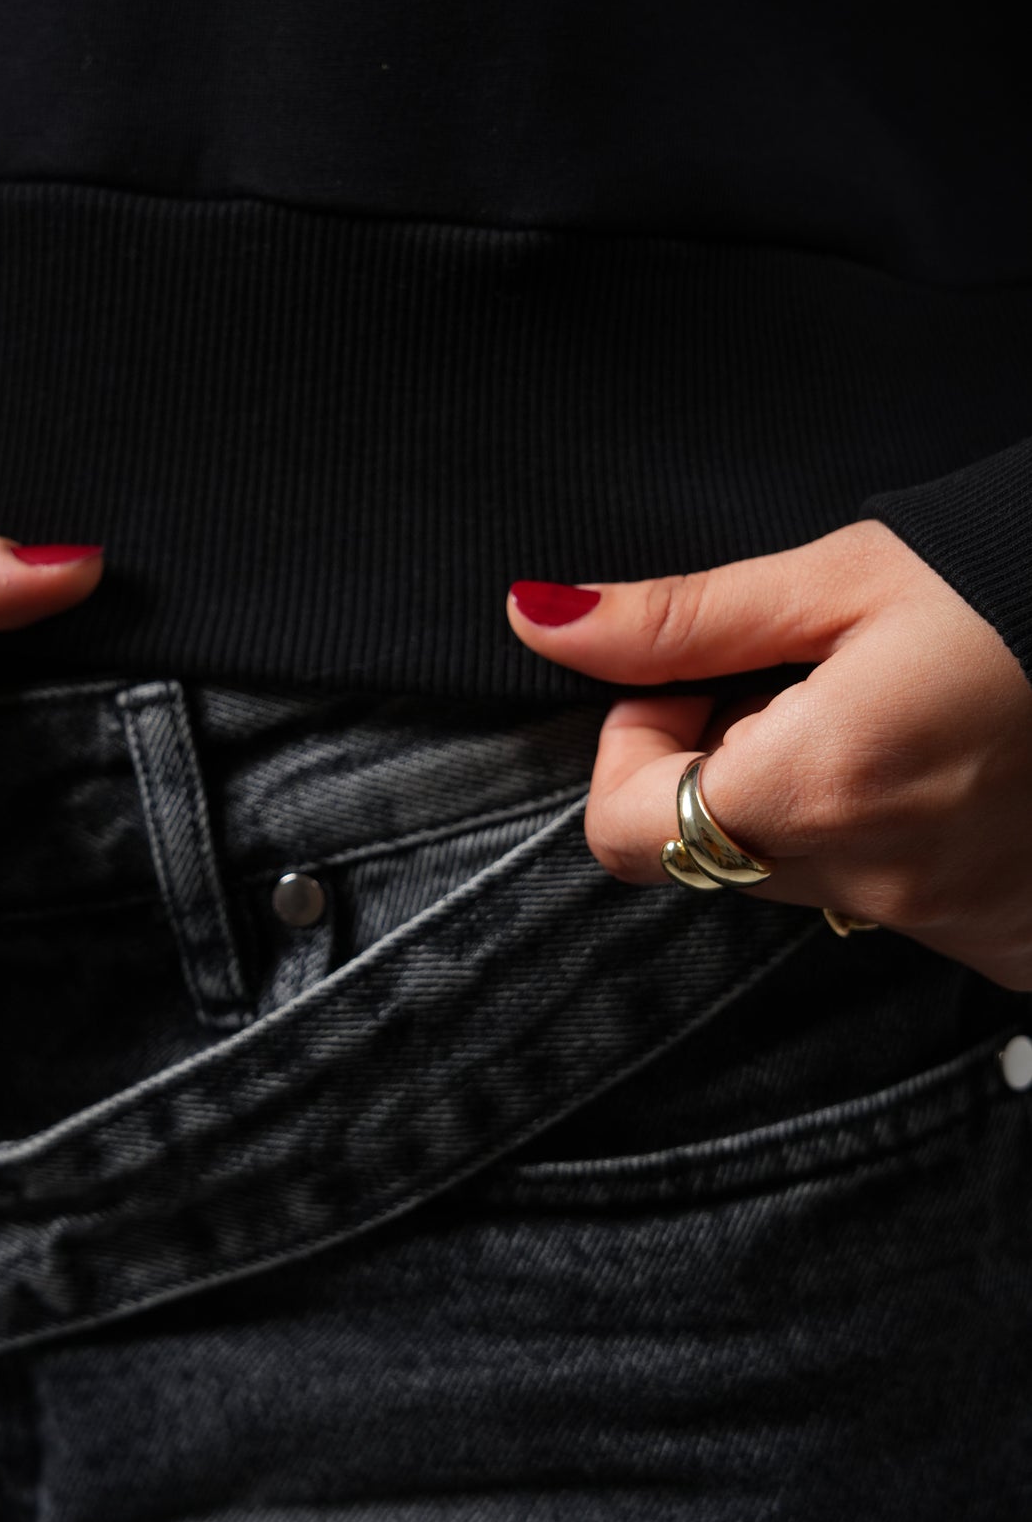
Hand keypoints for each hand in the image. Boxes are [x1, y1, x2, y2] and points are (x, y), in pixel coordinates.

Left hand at [506, 519, 1031, 989]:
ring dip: (810, 801)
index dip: (635, 744)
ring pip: (801, 880)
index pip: (622, 830)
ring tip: (895, 715)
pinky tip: (952, 768)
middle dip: (721, 762)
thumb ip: (678, 620)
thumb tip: (537, 620)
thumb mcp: (840, 577)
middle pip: (709, 853)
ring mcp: (949, 925)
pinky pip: (894, 904)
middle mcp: (878, 881)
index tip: (696, 682)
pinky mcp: (1008, 943)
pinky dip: (891, 841)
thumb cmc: (1017, 585)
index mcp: (819, 787)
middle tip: (804, 680)